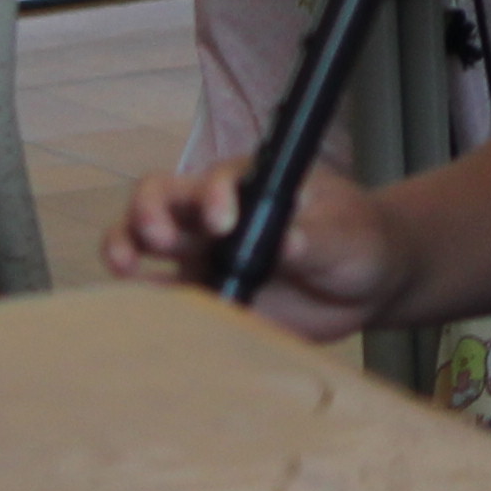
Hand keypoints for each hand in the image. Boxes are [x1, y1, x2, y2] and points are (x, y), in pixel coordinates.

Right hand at [99, 155, 406, 337]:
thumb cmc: (357, 239)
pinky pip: (164, 295)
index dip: (211, 195)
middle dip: (148, 212)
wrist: (367, 283)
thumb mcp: (346, 234)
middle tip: (158, 239)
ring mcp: (205, 253)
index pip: (215, 178)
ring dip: (125, 246)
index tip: (223, 222)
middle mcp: (216, 213)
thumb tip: (287, 242)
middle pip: (161, 197)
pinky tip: (138, 313)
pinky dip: (145, 301)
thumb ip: (316, 238)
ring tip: (124, 267)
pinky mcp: (205, 294)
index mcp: (250, 184)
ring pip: (145, 240)